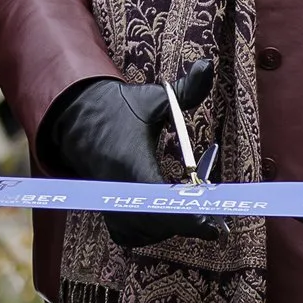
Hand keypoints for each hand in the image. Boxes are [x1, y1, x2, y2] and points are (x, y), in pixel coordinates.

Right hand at [39, 59, 224, 248]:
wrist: (81, 123)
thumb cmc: (124, 110)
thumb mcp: (155, 97)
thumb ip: (187, 88)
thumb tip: (208, 65)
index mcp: (129, 162)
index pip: (158, 198)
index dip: (185, 214)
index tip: (212, 224)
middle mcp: (116, 189)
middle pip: (157, 222)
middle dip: (190, 223)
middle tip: (221, 222)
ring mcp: (109, 205)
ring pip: (147, 233)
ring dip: (175, 227)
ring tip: (204, 217)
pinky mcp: (108, 214)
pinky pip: (134, 236)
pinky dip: (156, 232)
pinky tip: (175, 218)